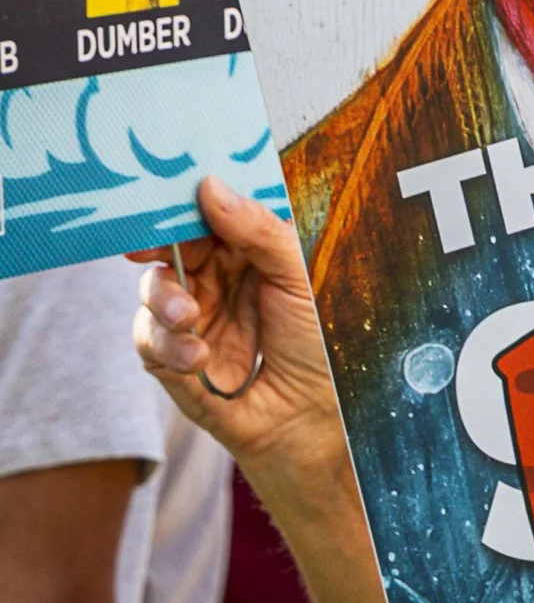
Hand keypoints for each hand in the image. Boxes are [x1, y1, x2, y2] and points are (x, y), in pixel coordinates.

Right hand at [134, 173, 343, 490]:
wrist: (313, 417)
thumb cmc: (318, 342)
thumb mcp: (298, 276)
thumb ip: (257, 230)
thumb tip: (210, 185)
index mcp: (246, 255)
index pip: (203, 221)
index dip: (178, 211)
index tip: (155, 206)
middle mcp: (215, 283)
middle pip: (167, 254)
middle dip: (161, 259)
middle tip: (159, 262)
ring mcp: (192, 322)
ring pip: (149, 295)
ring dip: (163, 306)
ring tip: (189, 320)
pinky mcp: (174, 362)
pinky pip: (147, 342)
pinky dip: (167, 347)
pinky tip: (198, 360)